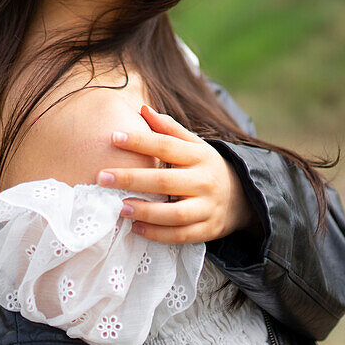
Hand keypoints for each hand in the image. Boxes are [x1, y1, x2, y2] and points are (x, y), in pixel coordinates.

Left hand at [97, 103, 260, 243]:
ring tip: (119, 208)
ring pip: (174, 214)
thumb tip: (143, 110)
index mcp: (199, 155)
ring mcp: (207, 207)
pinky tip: (136, 228)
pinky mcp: (208, 230)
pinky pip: (180, 235)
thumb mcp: (194, 145)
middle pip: (165, 181)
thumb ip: (169, 129)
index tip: (113, 137)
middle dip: (132, 179)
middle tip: (102, 177)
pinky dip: (157, 234)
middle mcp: (204, 181)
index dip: (140, 141)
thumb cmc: (205, 167)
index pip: (167, 145)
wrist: (242, 197)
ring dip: (145, 211)